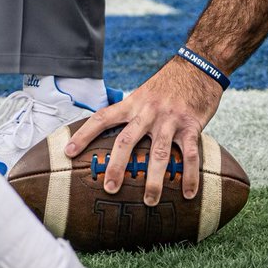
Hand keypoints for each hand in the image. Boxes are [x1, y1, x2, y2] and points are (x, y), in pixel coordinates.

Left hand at [65, 58, 222, 205]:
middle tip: (109, 188)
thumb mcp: (145, 92)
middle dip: (116, 165)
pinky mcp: (191, 125)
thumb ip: (132, 112)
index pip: (103, 118)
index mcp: (133, 103)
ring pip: (159, 152)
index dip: (84, 135)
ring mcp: (170, 119)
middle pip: (127, 140)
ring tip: (149, 201)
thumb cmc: (169, 83)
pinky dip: (189, 175)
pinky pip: (190, 154)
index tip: (68, 152)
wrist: (199, 65)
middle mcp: (149, 111)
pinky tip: (188, 193)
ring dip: (153, 179)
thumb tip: (113, 134)